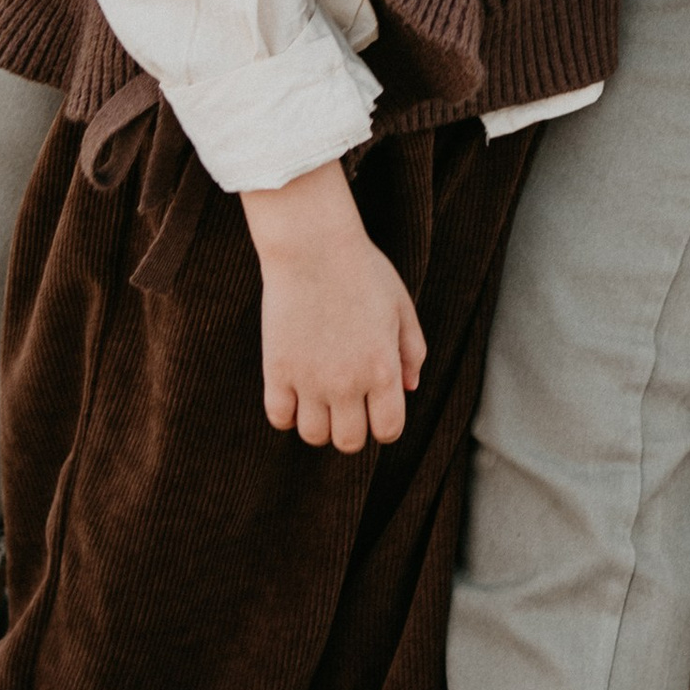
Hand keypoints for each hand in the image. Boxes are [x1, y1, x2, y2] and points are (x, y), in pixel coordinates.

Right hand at [243, 160, 425, 452]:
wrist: (313, 247)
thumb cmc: (362, 272)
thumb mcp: (401, 308)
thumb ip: (412, 351)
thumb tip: (410, 387)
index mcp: (383, 370)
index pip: (388, 430)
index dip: (384, 425)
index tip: (376, 408)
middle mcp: (347, 383)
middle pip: (348, 442)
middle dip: (351, 428)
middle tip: (347, 404)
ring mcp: (310, 380)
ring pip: (313, 436)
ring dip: (319, 423)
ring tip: (319, 397)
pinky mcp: (277, 370)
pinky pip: (279, 418)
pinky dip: (287, 413)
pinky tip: (293, 391)